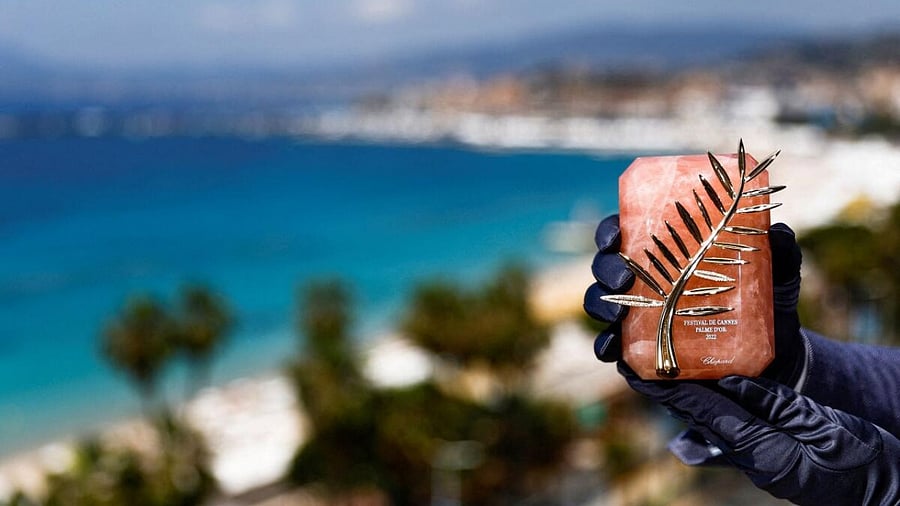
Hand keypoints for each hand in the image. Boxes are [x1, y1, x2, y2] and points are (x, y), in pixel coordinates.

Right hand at [583, 214, 805, 385]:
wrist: (770, 358)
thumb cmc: (765, 305)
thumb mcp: (776, 276)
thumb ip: (779, 252)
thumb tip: (778, 232)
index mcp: (666, 254)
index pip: (625, 234)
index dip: (610, 232)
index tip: (615, 236)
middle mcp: (645, 282)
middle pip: (606, 267)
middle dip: (605, 269)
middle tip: (623, 278)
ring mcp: (638, 318)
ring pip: (602, 304)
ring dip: (601, 305)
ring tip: (618, 314)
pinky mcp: (640, 352)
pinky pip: (611, 349)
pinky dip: (605, 346)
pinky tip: (612, 348)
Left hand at [622, 368, 899, 504]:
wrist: (886, 491)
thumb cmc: (861, 462)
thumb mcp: (823, 428)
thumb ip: (777, 405)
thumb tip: (732, 380)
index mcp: (763, 450)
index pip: (706, 413)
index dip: (672, 391)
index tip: (641, 372)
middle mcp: (754, 456)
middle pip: (701, 416)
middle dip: (668, 391)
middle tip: (637, 364)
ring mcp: (761, 458)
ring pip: (714, 422)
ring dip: (686, 397)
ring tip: (660, 370)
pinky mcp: (771, 456)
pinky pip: (733, 428)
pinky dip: (714, 406)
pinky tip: (704, 390)